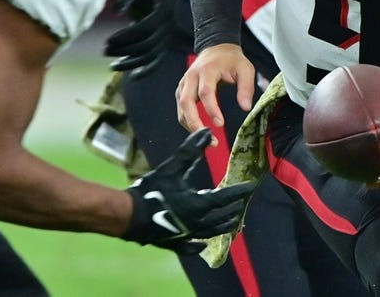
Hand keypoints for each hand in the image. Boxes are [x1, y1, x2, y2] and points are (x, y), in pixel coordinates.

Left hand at [105, 0, 175, 77]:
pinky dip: (146, 68)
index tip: (108, 41)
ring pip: (153, 54)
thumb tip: (117, 11)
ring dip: (132, 62)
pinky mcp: (163, 38)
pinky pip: (157, 57)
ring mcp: (167, 31)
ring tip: (112, 66)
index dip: (126, 37)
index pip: (146, 28)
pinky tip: (133, 76)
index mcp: (163, 8)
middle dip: (126, 50)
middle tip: (105, 50)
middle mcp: (169, 22)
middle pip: (149, 43)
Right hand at [123, 128, 256, 252]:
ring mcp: (187, 236)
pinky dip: (201, 245)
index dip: (239, 191)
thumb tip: (207, 131)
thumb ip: (190, 150)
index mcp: (199, 205)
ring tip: (233, 221)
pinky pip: (193, 247)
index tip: (250, 186)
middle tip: (243, 201)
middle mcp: (198, 224)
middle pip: (223, 218)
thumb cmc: (151, 190)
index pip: (226, 198)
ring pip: (212, 233)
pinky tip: (203, 244)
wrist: (129, 215)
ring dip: (224, 226)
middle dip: (235, 208)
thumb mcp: (172, 167)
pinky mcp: (175, 244)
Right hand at [175, 44, 253, 139]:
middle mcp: (191, 77)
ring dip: (190, 125)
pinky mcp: (182, 90)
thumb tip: (245, 108)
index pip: (205, 92)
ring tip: (206, 140)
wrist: (217, 48)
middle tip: (208, 139)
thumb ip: (246, 88)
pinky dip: (188, 121)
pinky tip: (199, 130)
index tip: (220, 124)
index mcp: (207, 70)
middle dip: (195, 123)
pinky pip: (181, 108)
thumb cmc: (232, 60)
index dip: (211, 109)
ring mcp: (184, 83)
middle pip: (186, 102)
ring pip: (181, 108)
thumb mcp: (245, 69)